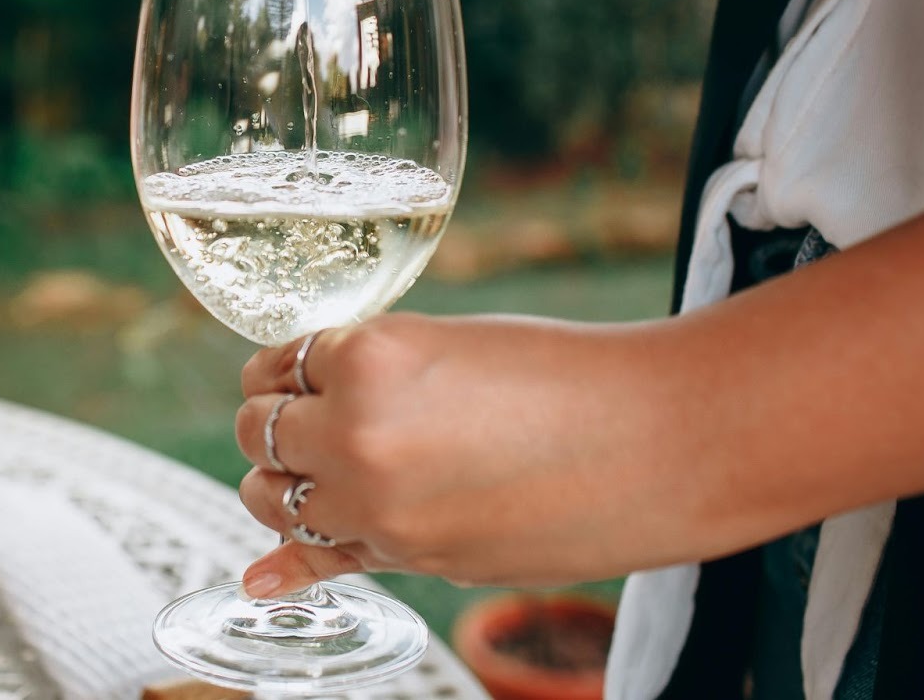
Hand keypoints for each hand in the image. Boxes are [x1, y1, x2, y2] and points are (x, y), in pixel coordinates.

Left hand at [233, 312, 681, 596]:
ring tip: (306, 473)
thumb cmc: (567, 373)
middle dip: (277, 421)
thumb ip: (373, 372)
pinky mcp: (412, 557)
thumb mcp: (450, 344)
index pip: (280, 361)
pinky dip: (288, 567)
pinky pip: (322, 563)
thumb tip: (309, 392)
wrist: (662, 439)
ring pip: (272, 497)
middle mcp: (356, 433)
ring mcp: (379, 505)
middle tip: (305, 418)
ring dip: (279, 482)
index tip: (304, 373)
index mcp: (369, 355)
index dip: (291, 367)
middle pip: (260, 431)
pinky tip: (262, 579)